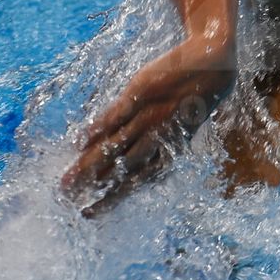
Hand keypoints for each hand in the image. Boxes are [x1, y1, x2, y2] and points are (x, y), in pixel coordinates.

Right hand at [60, 36, 235, 214]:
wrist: (212, 65)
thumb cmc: (190, 100)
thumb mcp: (177, 128)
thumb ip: (152, 145)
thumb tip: (125, 160)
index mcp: (167, 151)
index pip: (134, 182)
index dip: (110, 200)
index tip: (89, 215)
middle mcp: (156, 138)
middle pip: (119, 169)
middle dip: (93, 186)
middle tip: (67, 198)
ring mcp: (148, 117)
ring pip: (114, 146)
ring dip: (89, 164)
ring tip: (68, 180)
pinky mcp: (141, 94)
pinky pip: (116, 115)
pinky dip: (99, 128)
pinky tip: (80, 141)